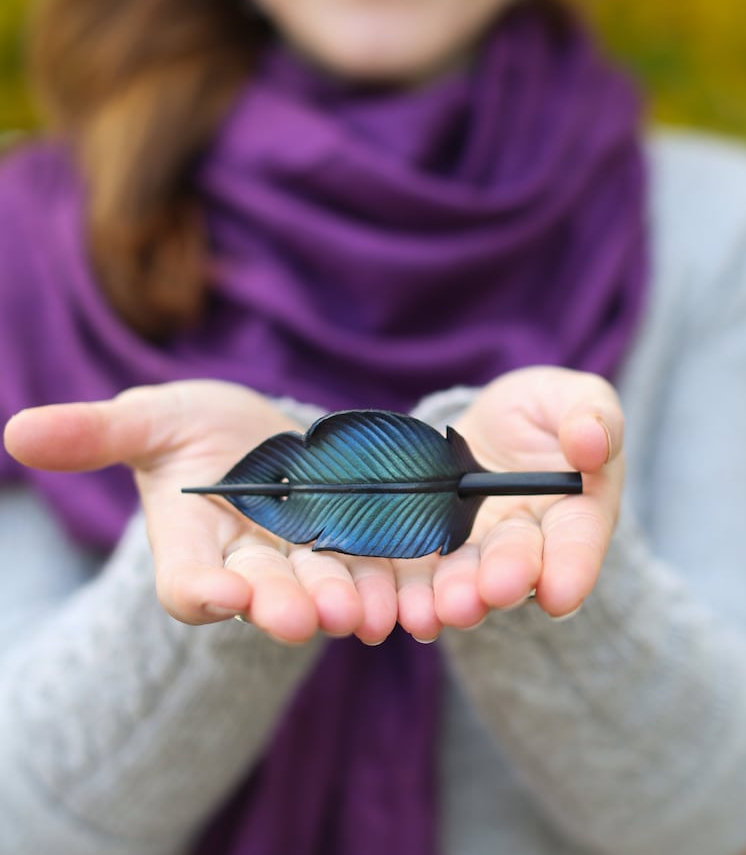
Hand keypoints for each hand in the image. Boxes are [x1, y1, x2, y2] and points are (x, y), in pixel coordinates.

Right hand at [3, 381, 401, 644]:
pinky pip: (377, 572)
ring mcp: (306, 563)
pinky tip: (414, 598)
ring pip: (325, 589)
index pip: (187, 581)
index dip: (199, 588)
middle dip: (282, 604)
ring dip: (344, 601)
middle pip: (263, 595)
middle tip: (304, 614)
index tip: (214, 590)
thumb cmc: (194, 429)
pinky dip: (393, 585)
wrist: (264, 437)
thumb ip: (97, 433)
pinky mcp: (358, 550)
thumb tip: (16, 431)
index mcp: (192, 546)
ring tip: (363, 611)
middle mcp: (249, 566)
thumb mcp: (151, 421)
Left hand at [394, 367, 623, 639]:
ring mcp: (479, 553)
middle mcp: (531, 544)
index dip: (572, 567)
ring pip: (468, 580)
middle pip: (518, 566)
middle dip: (504, 580)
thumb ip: (591, 416)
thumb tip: (591, 443)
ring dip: (455, 597)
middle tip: (490, 592)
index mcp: (578, 510)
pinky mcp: (434, 550)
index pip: (578, 541)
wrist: (490, 425)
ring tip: (441, 609)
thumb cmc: (545, 410)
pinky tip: (403, 607)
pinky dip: (411, 593)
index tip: (561, 592)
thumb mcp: (574, 397)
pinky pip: (421, 574)